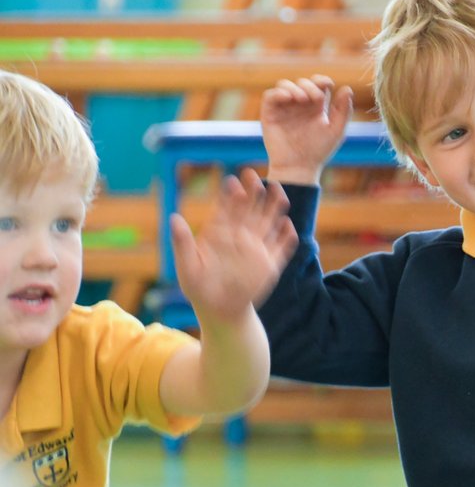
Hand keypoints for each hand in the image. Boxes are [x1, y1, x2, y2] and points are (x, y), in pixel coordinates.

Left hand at [171, 168, 297, 322]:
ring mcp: (257, 249)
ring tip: (278, 189)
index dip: (231, 195)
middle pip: (250, 209)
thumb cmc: (199, 289)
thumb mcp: (187, 267)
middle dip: (254, 191)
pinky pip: (282, 247)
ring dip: (274, 206)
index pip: (228, 209)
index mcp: (220, 234)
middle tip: (254, 174)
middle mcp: (240, 237)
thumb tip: (174, 217)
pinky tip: (287, 225)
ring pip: (269, 222)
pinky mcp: (270, 264)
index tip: (232, 181)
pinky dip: (286, 237)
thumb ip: (183, 243)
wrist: (220, 311)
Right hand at [261, 74, 352, 184]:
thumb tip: (347, 88)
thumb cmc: (319, 150)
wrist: (299, 167)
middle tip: (316, 98)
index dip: (322, 80)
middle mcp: (300, 104)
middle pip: (303, 83)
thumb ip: (344, 111)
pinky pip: (270, 96)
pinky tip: (288, 98)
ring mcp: (284, 108)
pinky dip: (278, 93)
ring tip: (302, 99)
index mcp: (316, 106)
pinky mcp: (270, 113)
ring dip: (294, 87)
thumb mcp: (336, 130)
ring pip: (285, 85)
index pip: (319, 85)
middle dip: (310, 86)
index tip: (327, 84)